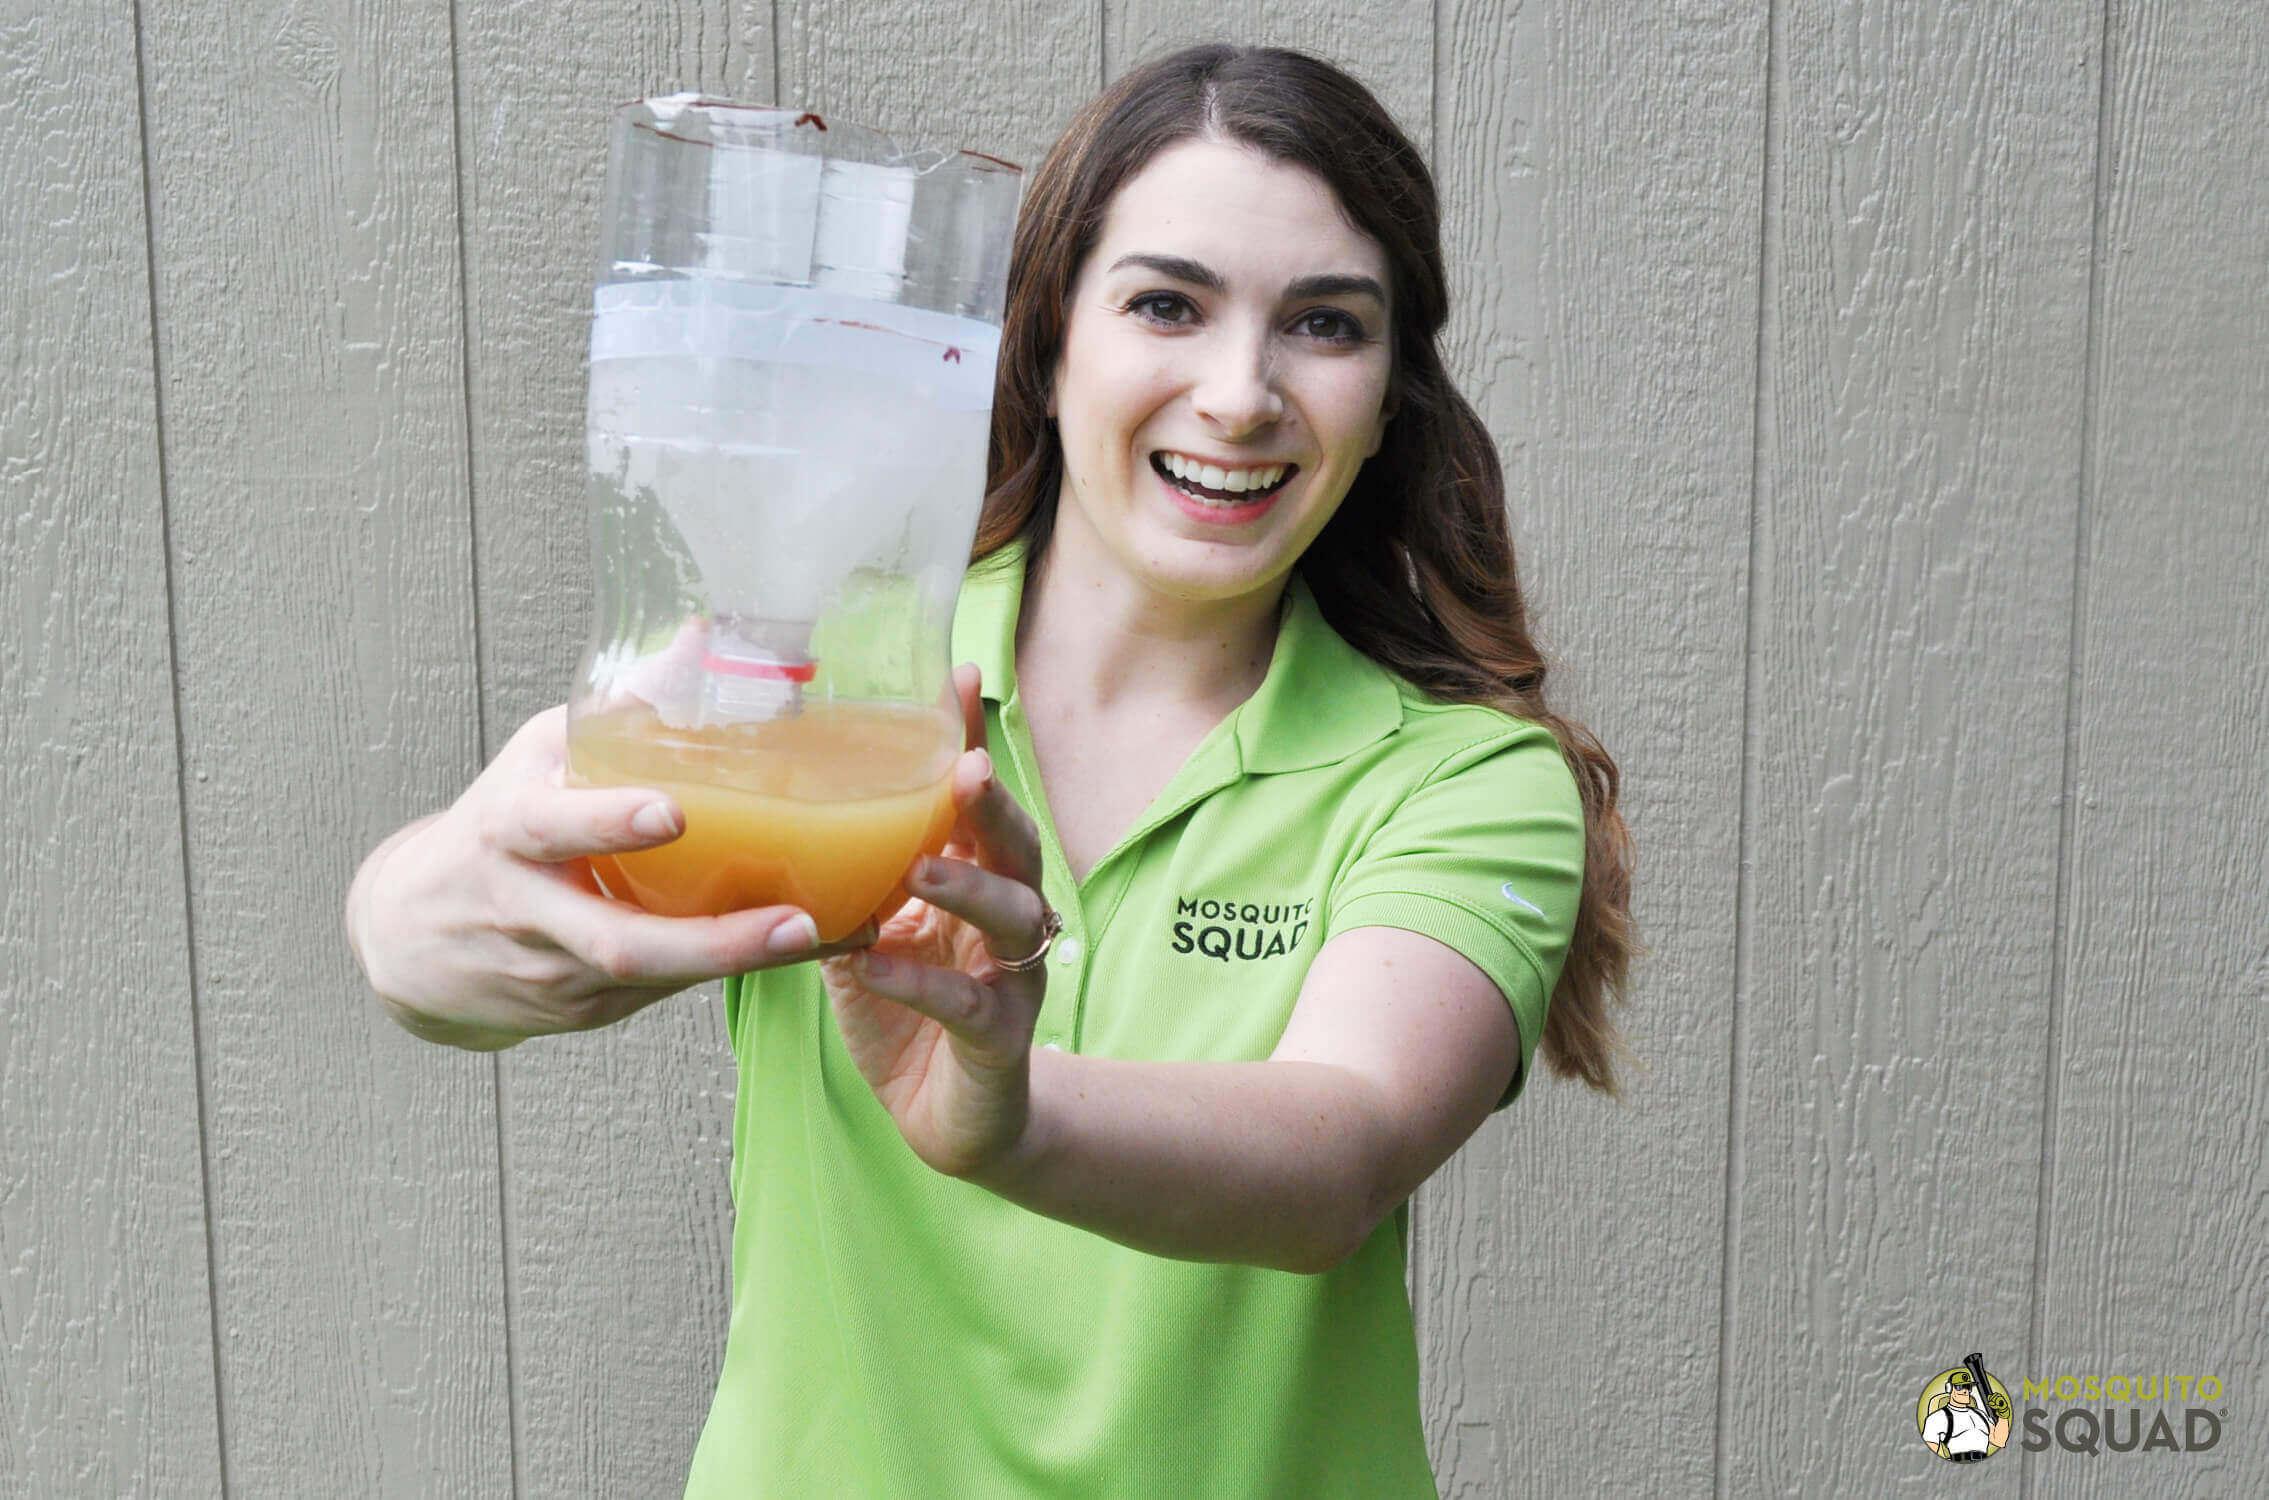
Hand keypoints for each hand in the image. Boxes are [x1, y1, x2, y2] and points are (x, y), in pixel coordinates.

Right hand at [346, 703, 876, 1048]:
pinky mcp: (580, 1013)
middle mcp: (527, 910)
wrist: (410, 935)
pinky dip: (731, 974)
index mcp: (509, 832)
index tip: (673, 812)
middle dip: (713, 941)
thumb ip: (623, 707)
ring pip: (654, 979)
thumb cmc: (498, 825)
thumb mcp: (542, 754)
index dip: (607, 821)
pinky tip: (800, 952)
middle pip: (617, 943)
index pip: (550, 826)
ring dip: (743, 962)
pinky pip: (663, 997)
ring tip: (825, 936)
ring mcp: (553, 973)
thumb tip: (702, 638)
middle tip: (797, 921)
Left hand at [819, 663, 1052, 1178]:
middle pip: (1015, 847)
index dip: (971, 741)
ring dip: (966, 887)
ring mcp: (1011, 979)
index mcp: (976, 881)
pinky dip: (921, 982)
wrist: (953, 1123)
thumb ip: (840, 882)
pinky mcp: (998, 1041)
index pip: (976, 800)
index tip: (960, 676)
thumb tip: (759, 816)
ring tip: (922, 867)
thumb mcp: (869, 935)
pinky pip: (967, 1004)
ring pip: (1009, 918)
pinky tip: (879, 966)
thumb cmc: (908, 1016)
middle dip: (990, 807)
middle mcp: (1006, 919)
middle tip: (962, 771)